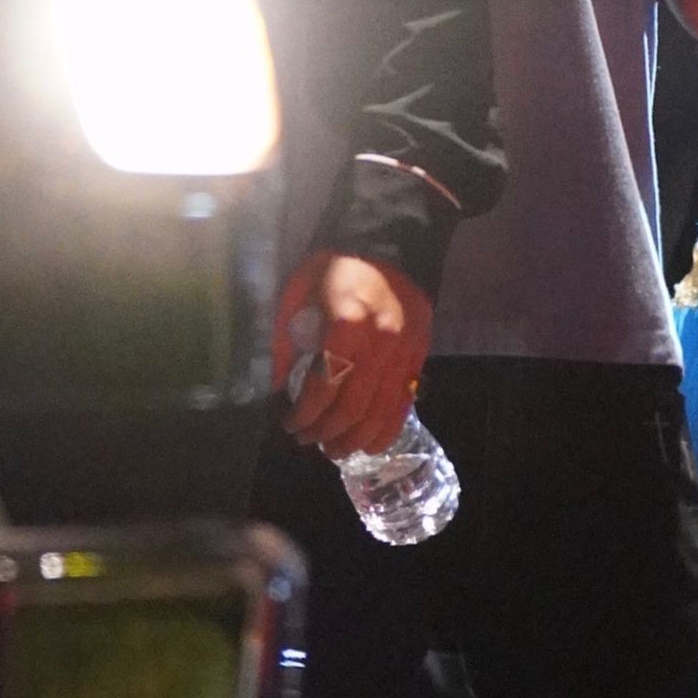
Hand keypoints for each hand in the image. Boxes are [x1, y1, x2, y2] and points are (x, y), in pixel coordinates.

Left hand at [275, 251, 432, 458]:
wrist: (388, 248)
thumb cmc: (335, 269)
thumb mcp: (297, 293)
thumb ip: (284, 339)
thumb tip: (277, 387)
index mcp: (349, 320)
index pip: (324, 385)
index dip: (304, 414)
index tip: (289, 423)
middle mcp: (381, 339)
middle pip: (352, 407)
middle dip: (324, 432)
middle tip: (307, 439)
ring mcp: (405, 349)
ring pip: (379, 412)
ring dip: (353, 439)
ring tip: (332, 449)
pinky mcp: (420, 354)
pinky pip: (403, 403)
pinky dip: (385, 431)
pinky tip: (366, 443)